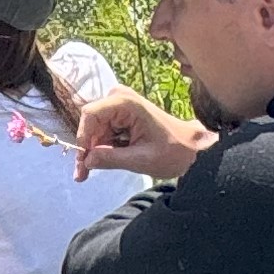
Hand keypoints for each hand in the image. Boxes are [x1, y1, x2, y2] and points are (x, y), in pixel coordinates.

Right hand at [74, 89, 209, 181]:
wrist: (192, 148)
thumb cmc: (173, 152)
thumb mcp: (141, 159)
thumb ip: (111, 159)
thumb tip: (86, 161)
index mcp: (126, 103)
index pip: (90, 115)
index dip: (82, 139)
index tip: (82, 164)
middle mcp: (119, 98)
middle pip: (91, 123)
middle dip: (86, 149)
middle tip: (82, 175)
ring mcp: (120, 106)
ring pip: (95, 129)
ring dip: (93, 151)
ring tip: (90, 173)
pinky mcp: (121, 115)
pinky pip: (103, 131)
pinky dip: (102, 148)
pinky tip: (105, 161)